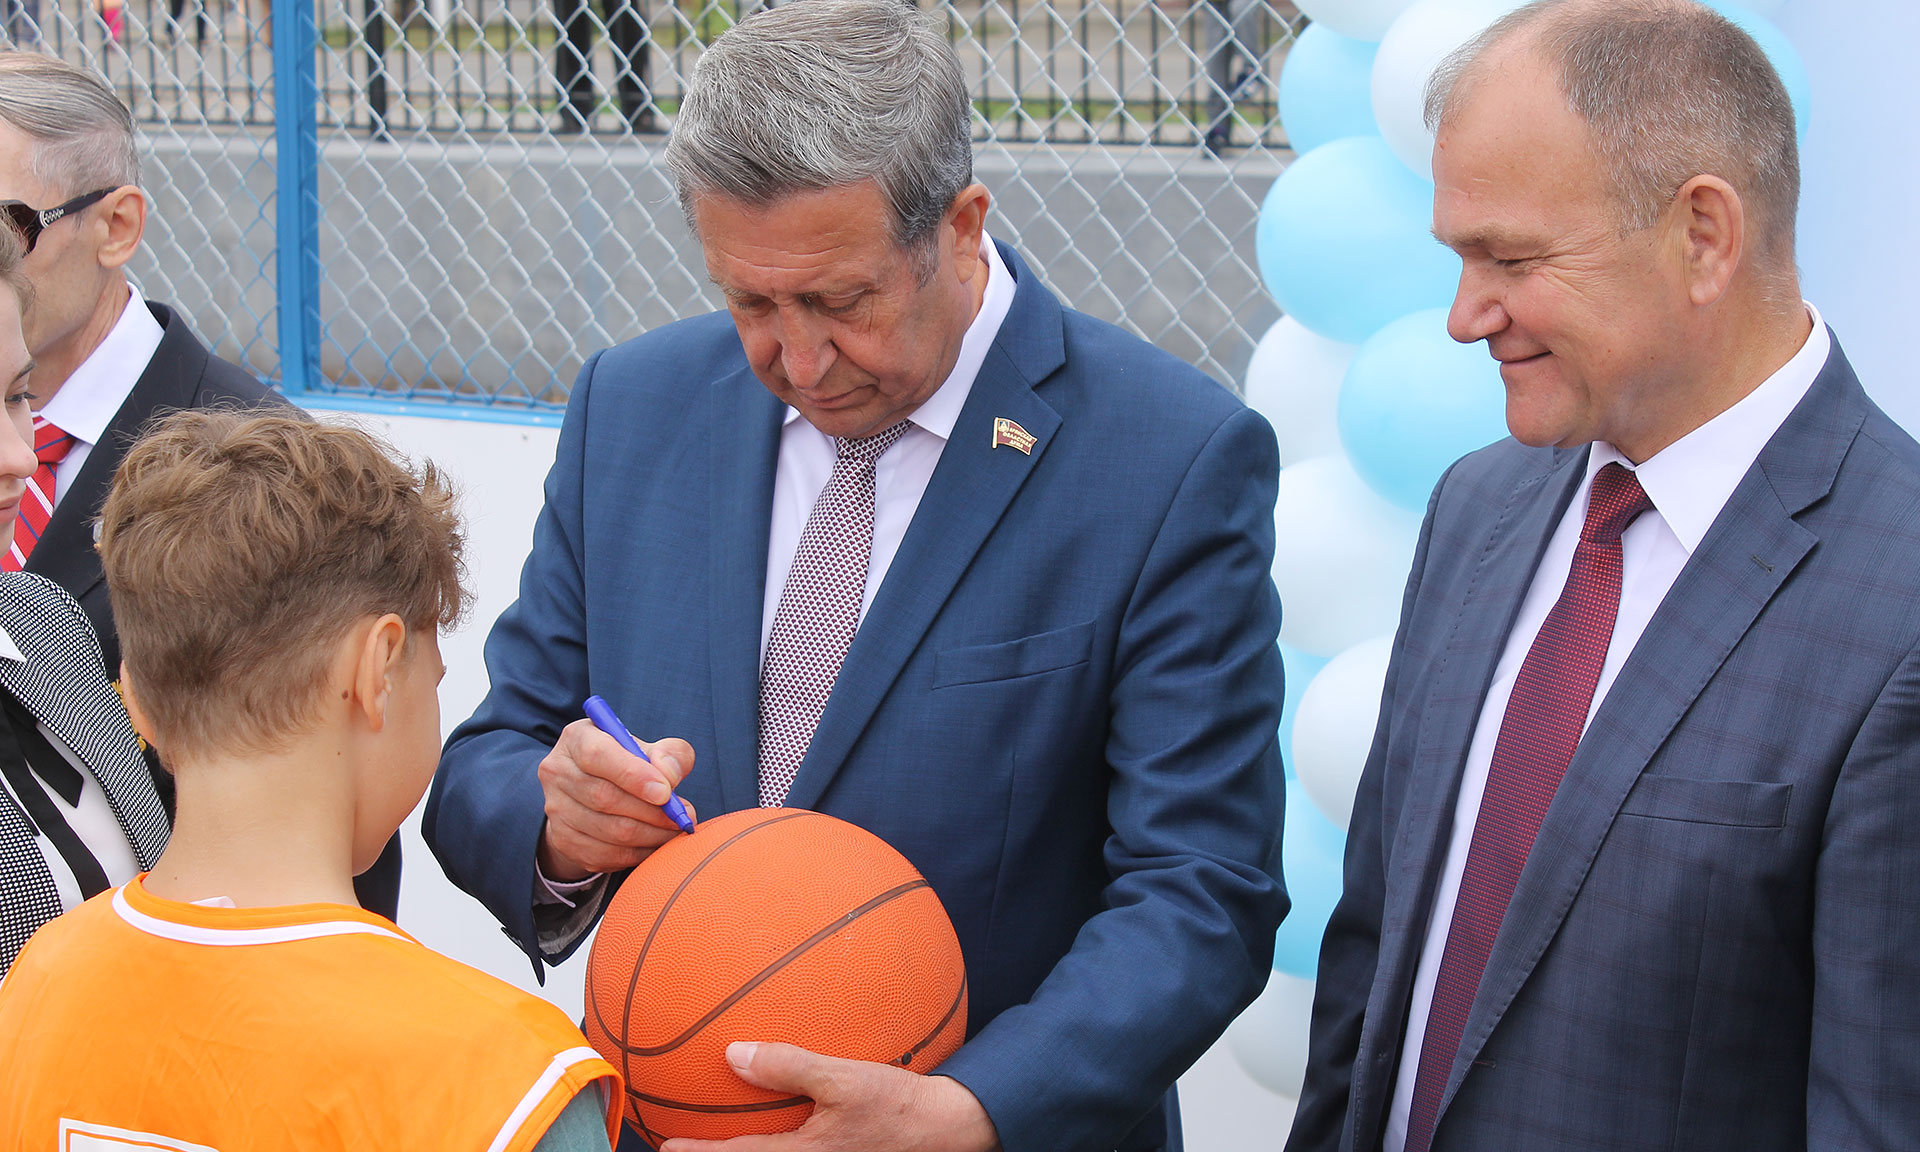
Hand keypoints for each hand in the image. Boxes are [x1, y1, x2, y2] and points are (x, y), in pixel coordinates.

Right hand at [535, 718, 696, 880]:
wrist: (594, 793)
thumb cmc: (629, 764)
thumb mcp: (650, 749)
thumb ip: (669, 754)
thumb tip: (669, 776)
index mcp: (577, 739)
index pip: (597, 756)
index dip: (634, 776)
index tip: (666, 792)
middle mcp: (557, 772)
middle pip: (604, 798)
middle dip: (651, 811)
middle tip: (680, 816)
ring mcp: (556, 810)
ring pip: (609, 831)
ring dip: (651, 834)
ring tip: (674, 829)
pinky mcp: (563, 841)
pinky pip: (607, 855)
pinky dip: (639, 853)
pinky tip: (655, 842)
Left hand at [659, 1042, 1000, 1151]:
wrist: (952, 1131)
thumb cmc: (900, 1107)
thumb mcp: (846, 1081)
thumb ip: (790, 1067)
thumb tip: (734, 1054)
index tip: (665, 1148)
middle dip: (720, 1151)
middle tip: (679, 1142)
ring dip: (749, 1144)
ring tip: (721, 1131)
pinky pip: (799, 1145)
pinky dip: (780, 1132)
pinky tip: (786, 1109)